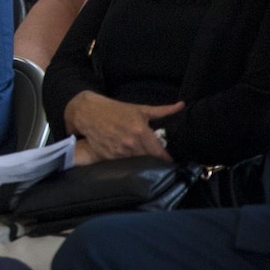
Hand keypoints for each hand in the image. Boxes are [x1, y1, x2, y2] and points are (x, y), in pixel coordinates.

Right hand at [62, 93, 183, 161]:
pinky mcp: (108, 156)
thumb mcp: (140, 109)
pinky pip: (123, 163)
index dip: (166, 158)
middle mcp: (130, 143)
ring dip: (140, 161)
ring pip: (136, 163)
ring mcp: (118, 151)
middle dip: (153, 159)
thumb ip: (163, 111)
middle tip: (156, 158)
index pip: (158, 152)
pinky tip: (128, 156)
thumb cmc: (115, 110)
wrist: (88, 112)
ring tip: (142, 157)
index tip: (171, 161)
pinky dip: (127, 161)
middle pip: (149, 159)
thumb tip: (182, 105)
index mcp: (140, 131)